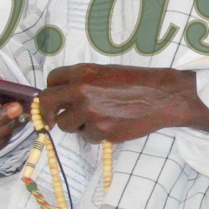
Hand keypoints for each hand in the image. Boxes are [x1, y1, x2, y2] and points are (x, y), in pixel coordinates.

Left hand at [41, 64, 208, 142]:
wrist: (163, 96)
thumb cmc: (137, 82)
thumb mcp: (106, 72)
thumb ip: (82, 81)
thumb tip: (63, 96)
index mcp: (83, 72)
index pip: (51, 80)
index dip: (51, 91)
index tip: (52, 100)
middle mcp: (82, 90)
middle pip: (46, 103)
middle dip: (45, 113)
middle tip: (49, 120)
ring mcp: (90, 112)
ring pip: (66, 124)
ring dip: (76, 125)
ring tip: (95, 119)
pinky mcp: (101, 130)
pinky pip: (87, 137)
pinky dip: (96, 134)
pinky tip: (111, 125)